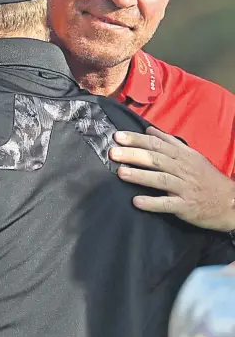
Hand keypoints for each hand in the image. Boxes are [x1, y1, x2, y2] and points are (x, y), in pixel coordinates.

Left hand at [109, 126, 234, 231]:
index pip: (156, 144)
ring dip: (140, 176)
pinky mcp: (186, 207)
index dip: (136, 139)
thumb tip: (149, 130)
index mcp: (182, 156)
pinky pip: (167, 204)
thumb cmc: (206, 178)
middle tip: (113, 152)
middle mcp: (183, 169)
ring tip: (121, 172)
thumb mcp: (191, 156)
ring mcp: (185, 188)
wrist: (230, 202)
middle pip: (156, 159)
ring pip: (161, 179)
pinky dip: (152, 203)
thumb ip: (169, 142)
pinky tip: (137, 201)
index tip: (117, 136)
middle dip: (133, 154)